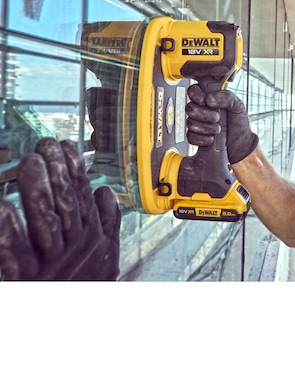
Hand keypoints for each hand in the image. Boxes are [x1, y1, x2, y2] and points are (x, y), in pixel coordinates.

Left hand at [0, 138, 120, 280]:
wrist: (75, 325)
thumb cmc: (85, 287)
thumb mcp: (105, 256)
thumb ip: (108, 223)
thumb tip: (105, 192)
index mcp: (89, 237)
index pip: (81, 195)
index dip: (74, 169)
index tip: (64, 146)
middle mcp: (72, 245)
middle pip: (65, 203)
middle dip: (56, 172)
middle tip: (45, 146)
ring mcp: (50, 262)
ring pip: (46, 220)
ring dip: (39, 190)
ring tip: (31, 162)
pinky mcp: (26, 279)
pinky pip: (14, 253)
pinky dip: (7, 230)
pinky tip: (0, 205)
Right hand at [186, 84, 258, 163]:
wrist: (241, 142)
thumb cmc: (238, 122)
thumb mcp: (238, 105)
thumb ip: (227, 97)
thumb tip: (210, 98)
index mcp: (209, 97)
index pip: (193, 90)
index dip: (196, 95)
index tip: (206, 101)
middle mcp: (200, 109)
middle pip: (189, 107)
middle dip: (204, 114)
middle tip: (217, 117)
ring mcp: (196, 123)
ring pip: (190, 123)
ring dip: (206, 128)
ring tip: (218, 129)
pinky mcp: (195, 137)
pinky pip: (191, 137)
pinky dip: (203, 139)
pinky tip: (212, 138)